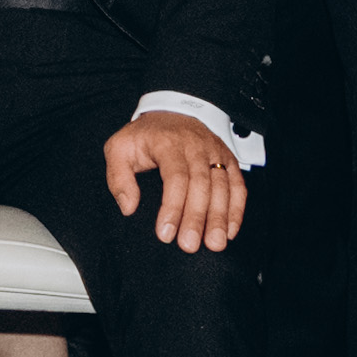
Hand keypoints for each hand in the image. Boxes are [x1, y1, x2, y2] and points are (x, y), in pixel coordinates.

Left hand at [104, 109, 244, 253]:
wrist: (171, 111)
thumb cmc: (144, 136)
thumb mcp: (119, 148)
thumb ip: (118, 177)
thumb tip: (128, 207)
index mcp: (168, 143)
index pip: (175, 177)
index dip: (172, 207)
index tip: (166, 234)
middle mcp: (196, 146)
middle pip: (201, 184)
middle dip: (197, 217)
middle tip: (190, 245)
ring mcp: (215, 152)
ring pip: (222, 186)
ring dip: (219, 217)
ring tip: (215, 243)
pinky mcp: (228, 159)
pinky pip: (237, 185)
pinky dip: (237, 209)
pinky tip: (230, 230)